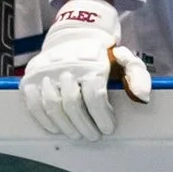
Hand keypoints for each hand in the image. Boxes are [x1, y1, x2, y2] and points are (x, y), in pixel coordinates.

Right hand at [22, 0, 152, 139]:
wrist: (75, 35)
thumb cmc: (102, 55)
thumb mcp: (125, 59)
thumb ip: (137, 76)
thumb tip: (142, 96)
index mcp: (91, 63)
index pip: (95, 96)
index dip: (102, 116)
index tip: (107, 129)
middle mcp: (67, 66)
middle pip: (73, 103)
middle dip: (84, 125)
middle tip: (92, 136)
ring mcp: (46, 72)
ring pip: (53, 106)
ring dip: (65, 126)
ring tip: (76, 134)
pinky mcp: (30, 77)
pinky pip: (33, 103)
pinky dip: (43, 120)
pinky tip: (55, 128)